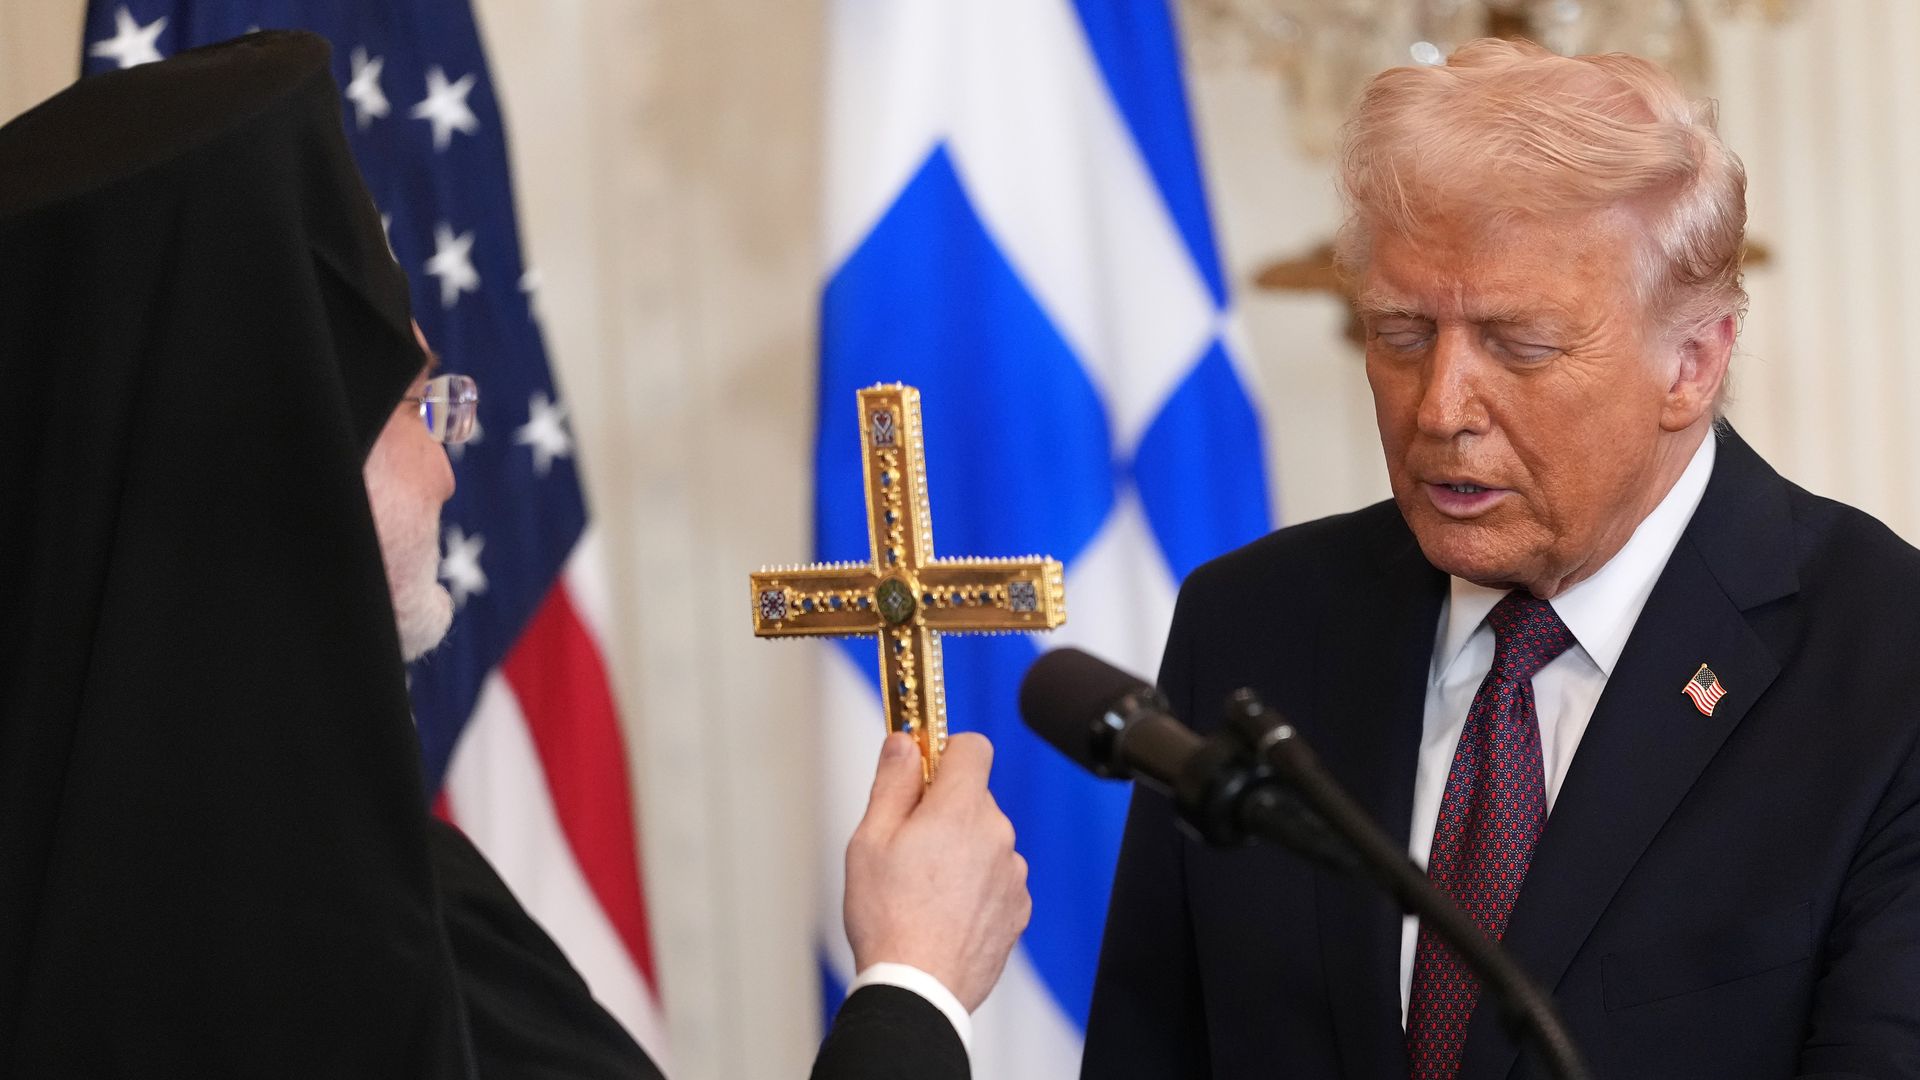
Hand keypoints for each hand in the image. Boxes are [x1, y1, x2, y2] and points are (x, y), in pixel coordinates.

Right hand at [843, 731, 1031, 1012]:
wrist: (919, 990)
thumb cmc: (888, 917)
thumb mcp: (869, 839)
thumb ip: (893, 782)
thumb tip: (904, 742)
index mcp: (960, 810)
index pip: (973, 747)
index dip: (945, 751)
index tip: (922, 771)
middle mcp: (997, 836)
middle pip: (974, 797)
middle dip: (944, 809)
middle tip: (907, 844)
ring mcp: (1013, 874)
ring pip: (986, 839)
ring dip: (962, 850)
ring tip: (923, 888)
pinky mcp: (1018, 909)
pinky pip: (997, 878)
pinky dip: (976, 886)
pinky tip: (944, 912)